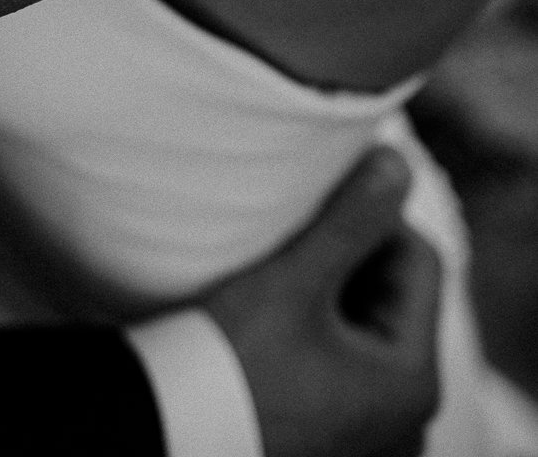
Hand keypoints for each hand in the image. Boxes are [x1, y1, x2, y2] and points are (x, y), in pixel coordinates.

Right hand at [204, 147, 441, 456]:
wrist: (172, 430)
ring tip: (279, 265)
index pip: (419, 260)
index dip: (373, 215)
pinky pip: (343, 356)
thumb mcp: (293, 282)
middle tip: (295, 228)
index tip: (319, 193)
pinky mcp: (336, 432)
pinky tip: (274, 307)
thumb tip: (399, 162)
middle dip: (350, 253)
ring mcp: (370, 429)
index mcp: (413, 382)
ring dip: (330, 284)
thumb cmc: (233, 365)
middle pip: (394, 293)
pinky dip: (316, 322)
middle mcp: (404, 416)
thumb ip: (351, 219)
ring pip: (365, 321)